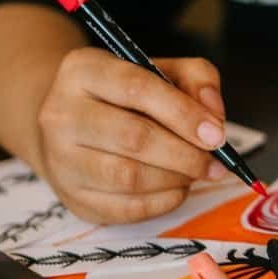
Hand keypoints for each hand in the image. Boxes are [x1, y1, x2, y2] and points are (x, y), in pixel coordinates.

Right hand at [35, 48, 229, 222]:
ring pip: (129, 178)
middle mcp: (61, 114)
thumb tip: (214, 116)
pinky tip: (176, 188)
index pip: (138, 88)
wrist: (71, 124)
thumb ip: (196, 78)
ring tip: (195, 172)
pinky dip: (163, 201)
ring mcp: (61, 160)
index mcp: (83, 70)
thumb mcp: (159, 70)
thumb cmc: (124, 96)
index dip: (185, 114)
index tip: (217, 135)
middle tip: (214, 162)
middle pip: (134, 138)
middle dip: (186, 154)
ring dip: (176, 179)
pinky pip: (126, 208)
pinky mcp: (72, 198)